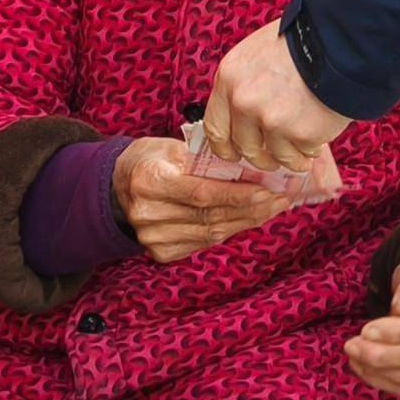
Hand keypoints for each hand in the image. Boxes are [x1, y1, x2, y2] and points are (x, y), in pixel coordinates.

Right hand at [110, 135, 295, 264]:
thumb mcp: (172, 147)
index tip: (268, 190)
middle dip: (251, 208)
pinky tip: (249, 219)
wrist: (118, 187)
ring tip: (272, 208)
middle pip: (210, 216)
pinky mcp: (161, 252)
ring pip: (211, 233)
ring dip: (247, 221)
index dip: (237, 194)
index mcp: (150, 180)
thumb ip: (206, 159)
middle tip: (281, 198)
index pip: (202, 192)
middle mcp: (148, 214)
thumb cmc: (152, 160)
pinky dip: (230, 230)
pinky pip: (204, 243)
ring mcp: (153, 238)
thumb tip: (251, 167)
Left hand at [204, 22, 349, 172]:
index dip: (225, 147)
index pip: (215, 128)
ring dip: (290, 157)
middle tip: (272, 158)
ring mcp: (271, 120)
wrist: (338, 40)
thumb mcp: (257, 54)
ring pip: (276, 156)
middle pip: (245, 147)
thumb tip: (242, 117)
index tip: (234, 154)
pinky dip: (310, 151)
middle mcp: (244, 102)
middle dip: (261, 157)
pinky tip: (317, 139)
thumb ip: (244, 86)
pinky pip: (303, 154)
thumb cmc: (301, 41)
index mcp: (229, 79)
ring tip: (302, 150)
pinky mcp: (300, 133)